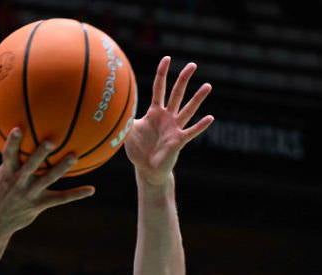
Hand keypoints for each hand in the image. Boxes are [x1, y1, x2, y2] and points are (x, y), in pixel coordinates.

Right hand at [0, 127, 94, 239]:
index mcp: (5, 173)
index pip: (8, 155)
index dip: (12, 142)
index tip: (18, 128)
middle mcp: (18, 182)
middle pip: (31, 166)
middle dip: (40, 154)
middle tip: (52, 140)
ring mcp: (30, 194)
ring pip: (48, 179)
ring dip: (61, 168)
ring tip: (74, 156)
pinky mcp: (40, 205)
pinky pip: (60, 199)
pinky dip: (76, 194)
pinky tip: (91, 189)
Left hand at [125, 56, 214, 186]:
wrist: (147, 169)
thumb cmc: (138, 149)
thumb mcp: (127, 131)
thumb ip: (122, 118)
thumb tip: (111, 107)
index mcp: (155, 112)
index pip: (160, 88)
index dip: (162, 74)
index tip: (167, 58)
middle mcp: (167, 117)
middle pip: (177, 94)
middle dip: (184, 79)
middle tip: (192, 65)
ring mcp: (174, 128)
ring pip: (188, 110)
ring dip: (197, 98)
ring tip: (208, 86)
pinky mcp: (179, 141)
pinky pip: (191, 131)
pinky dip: (200, 125)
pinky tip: (210, 118)